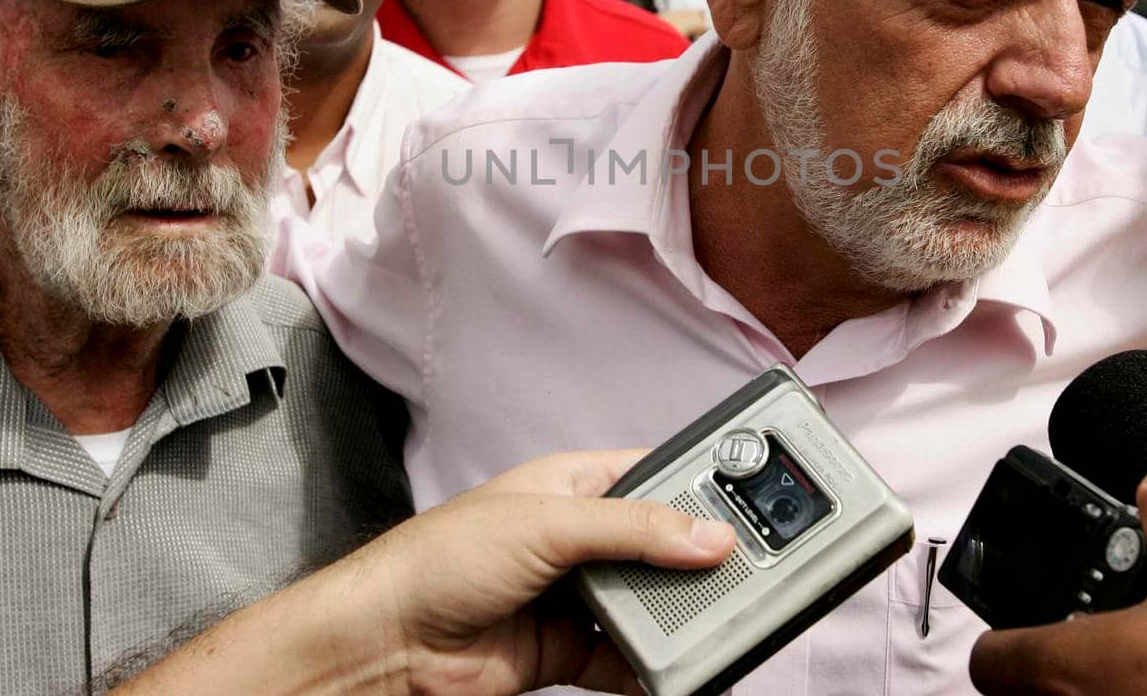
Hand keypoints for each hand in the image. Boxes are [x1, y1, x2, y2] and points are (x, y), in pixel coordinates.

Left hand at [117, 450, 734, 695]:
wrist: (387, 642)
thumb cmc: (444, 556)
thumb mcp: (548, 524)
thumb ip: (633, 530)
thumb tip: (709, 539)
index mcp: (577, 484)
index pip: (660, 476)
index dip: (708, 486)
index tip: (759, 497)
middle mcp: (583, 537)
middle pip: (665, 545)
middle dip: (703, 561)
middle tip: (752, 571)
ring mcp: (579, 595)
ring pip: (653, 604)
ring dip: (681, 616)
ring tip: (723, 622)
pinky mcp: (570, 651)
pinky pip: (629, 660)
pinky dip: (653, 668)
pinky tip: (677, 670)